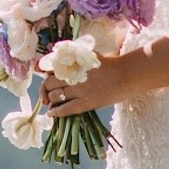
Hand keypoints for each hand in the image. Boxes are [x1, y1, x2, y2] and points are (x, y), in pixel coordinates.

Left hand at [41, 42, 168, 112]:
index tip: (42, 75)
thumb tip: (54, 56)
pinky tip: (51, 114)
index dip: (42, 72)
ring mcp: (80, 88)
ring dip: (50, 100)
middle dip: (45, 89)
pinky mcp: (87, 102)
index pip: (49, 66)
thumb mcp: (88, 54)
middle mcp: (74, 74)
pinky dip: (57, 112)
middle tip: (46, 94)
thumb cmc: (109, 63)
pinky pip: (67, 109)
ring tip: (50, 102)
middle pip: (49, 83)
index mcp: (73, 61)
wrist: (127, 74)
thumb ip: (73, 55)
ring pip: (56, 96)